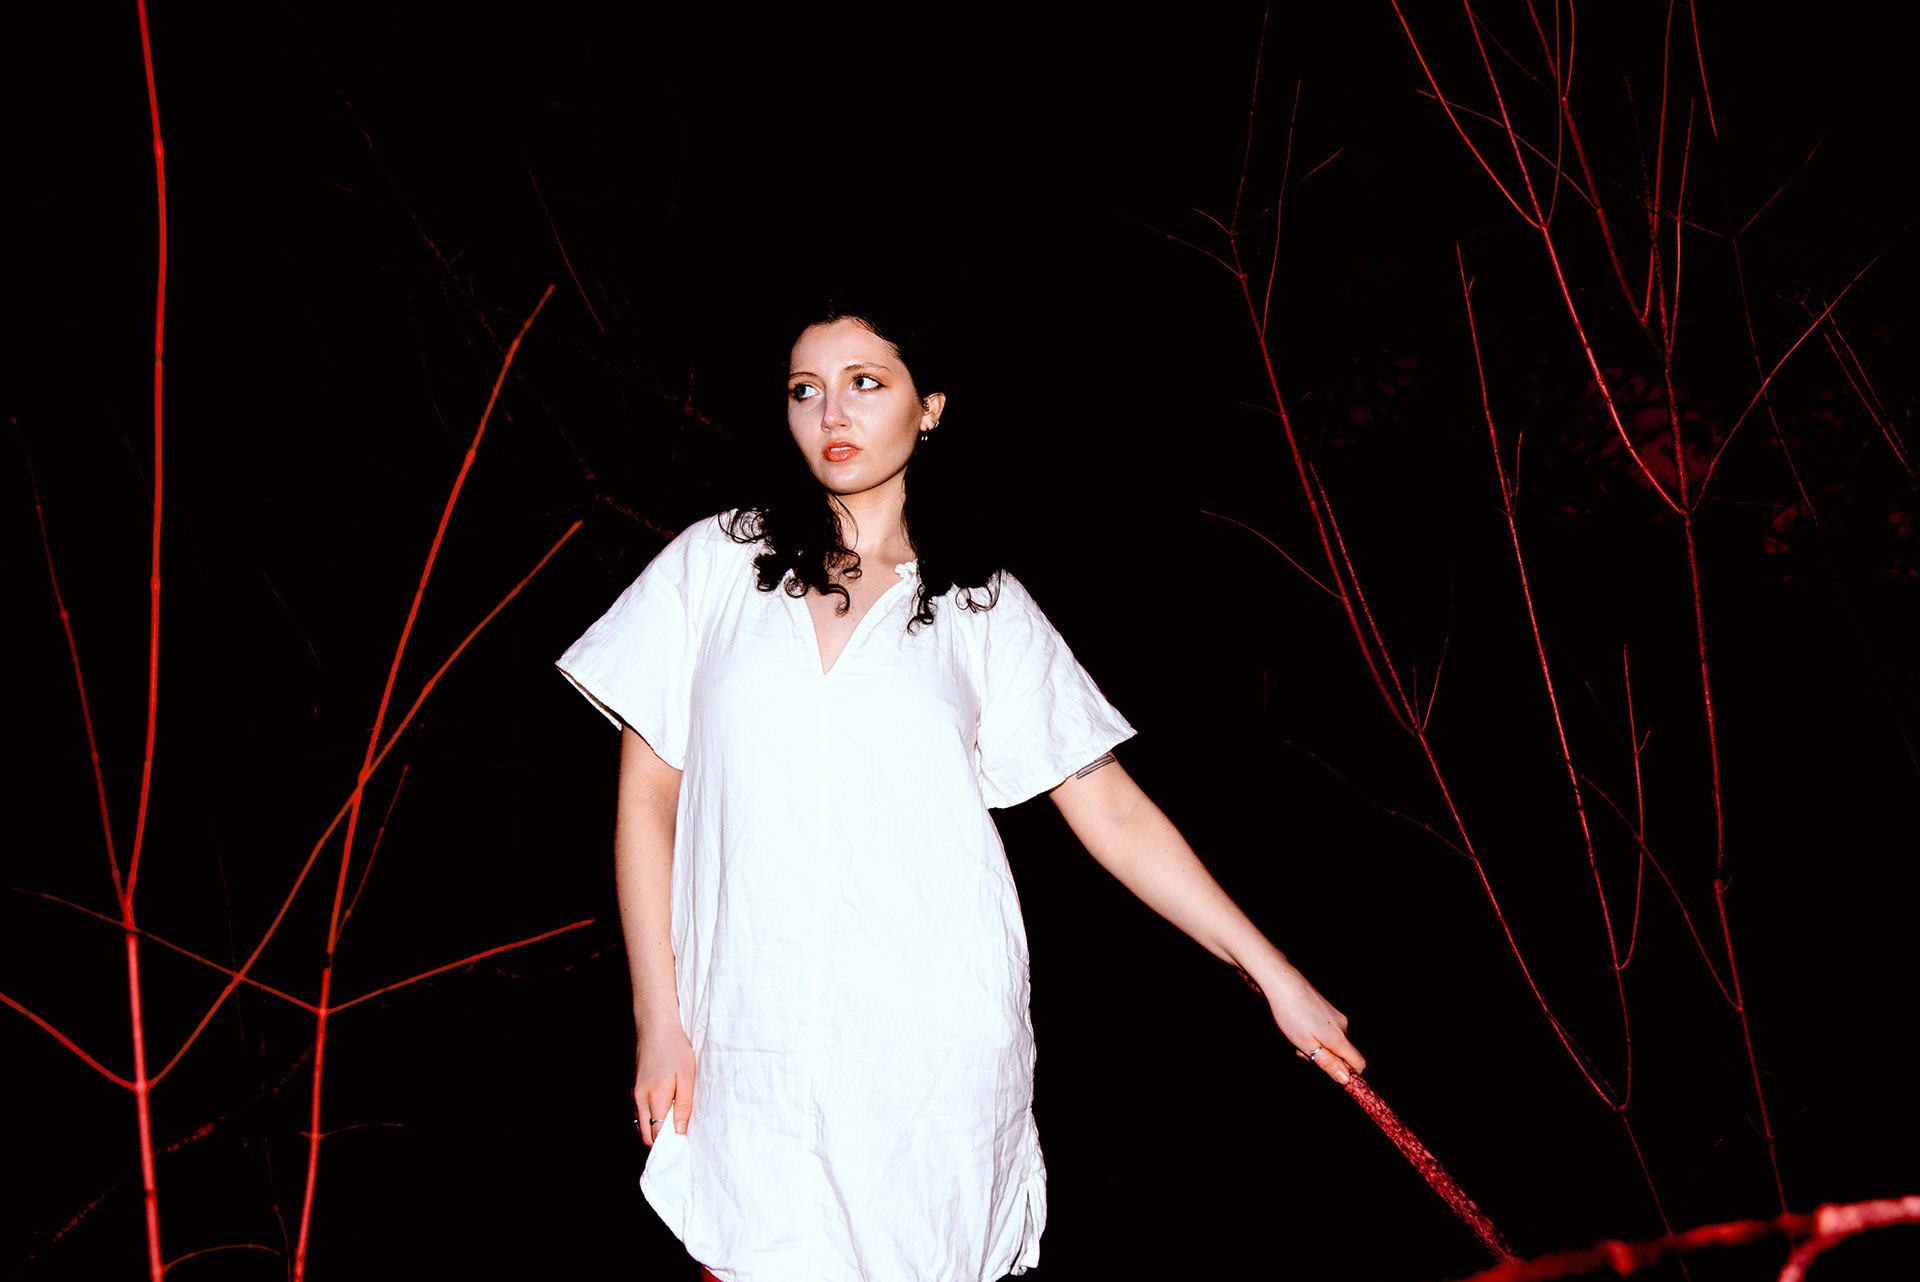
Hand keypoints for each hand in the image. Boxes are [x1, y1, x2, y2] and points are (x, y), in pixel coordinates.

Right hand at [633, 1020, 695, 1146]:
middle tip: (678, 1139)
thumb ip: (683, 1105)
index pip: (657, 1135)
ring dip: (653, 1130)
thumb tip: (679, 1131)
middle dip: (660, 1142)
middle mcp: (640, 1100)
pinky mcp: (633, 1088)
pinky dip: (648, 1119)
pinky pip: (638, 1112)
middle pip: (645, 1135)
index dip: (669, 1144)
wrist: (655, 1027)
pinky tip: (663, 1110)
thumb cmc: (675, 1049)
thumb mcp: (687, 1076)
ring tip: (672, 1124)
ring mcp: (634, 1094)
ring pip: (640, 1125)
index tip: (683, 1144)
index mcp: (655, 1098)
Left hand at [1260, 963, 1364, 1084]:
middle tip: (1302, 1052)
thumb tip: (1347, 1079)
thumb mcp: (1306, 1046)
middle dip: (1326, 1059)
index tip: (1329, 1072)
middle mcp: (1343, 1026)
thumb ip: (1328, 1063)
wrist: (1283, 983)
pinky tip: (1299, 1026)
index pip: (1359, 1064)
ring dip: (1318, 1046)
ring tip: (1297, 1037)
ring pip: (1333, 1042)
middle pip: (1344, 1054)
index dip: (1350, 1074)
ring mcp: (1336, 1016)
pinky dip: (1316, 1034)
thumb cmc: (1291, 1015)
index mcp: (1339, 1039)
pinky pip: (1328, 1030)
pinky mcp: (1328, 1009)